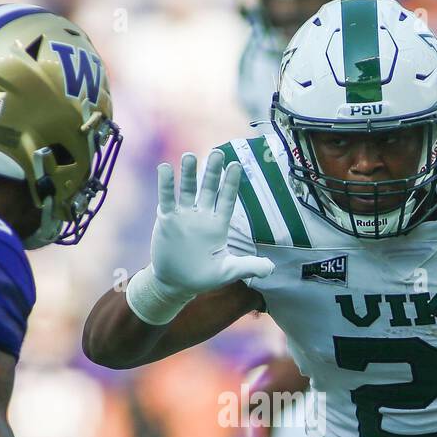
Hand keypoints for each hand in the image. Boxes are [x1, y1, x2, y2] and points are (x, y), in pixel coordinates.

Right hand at [152, 150, 273, 295]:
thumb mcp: (228, 272)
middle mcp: (202, 216)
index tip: (236, 165)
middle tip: (217, 153)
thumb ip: (248, 267)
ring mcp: (184, 216)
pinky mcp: (166, 219)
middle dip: (212, 172)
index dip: (231, 183)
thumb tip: (271, 268)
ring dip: (189, 174)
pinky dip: (166, 184)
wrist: (175, 283)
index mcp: (218, 225)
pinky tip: (166, 168)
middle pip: (208, 189)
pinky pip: (166, 199)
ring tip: (190, 156)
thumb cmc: (202, 277)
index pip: (227, 200)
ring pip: (187, 190)